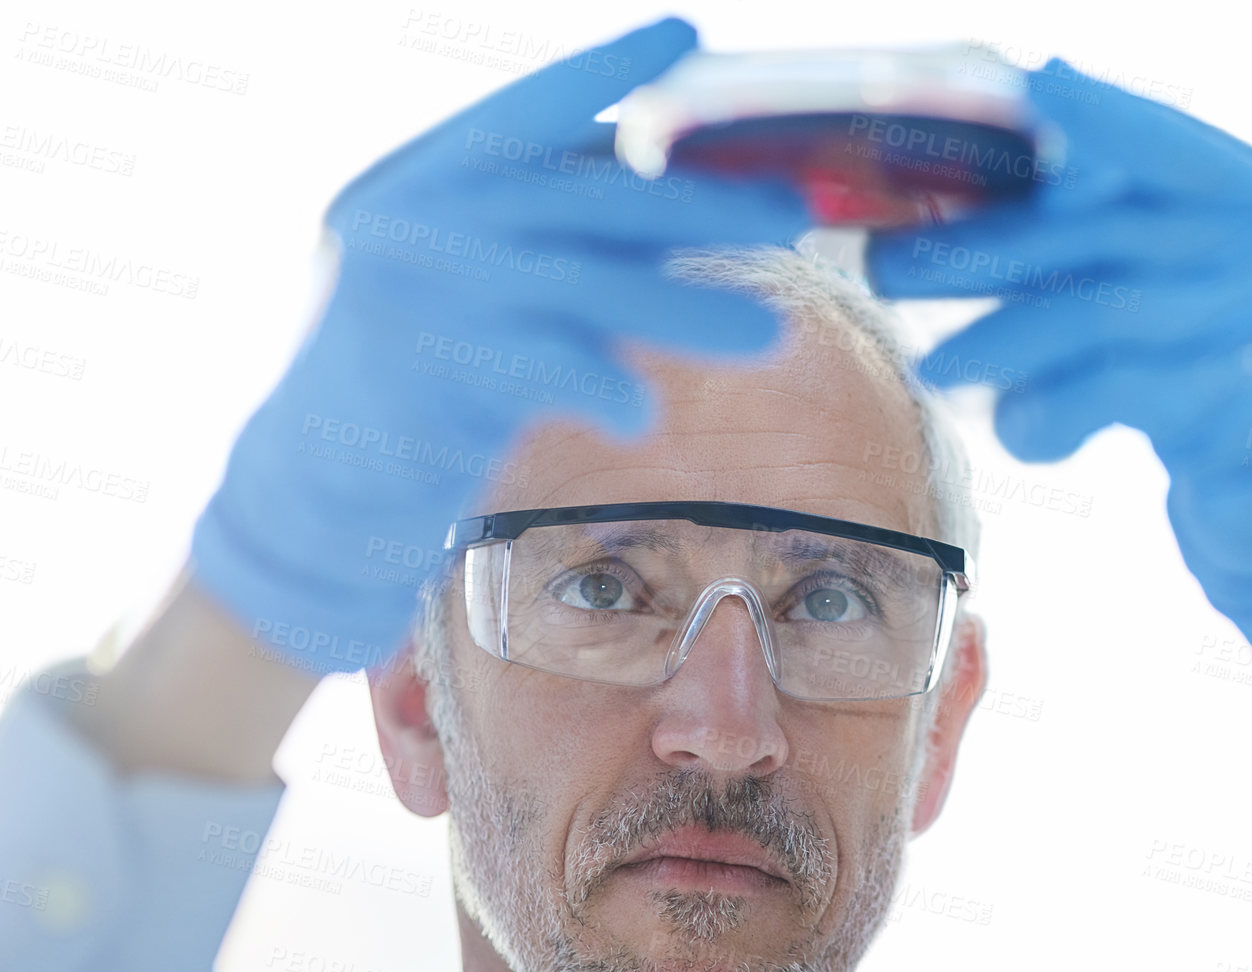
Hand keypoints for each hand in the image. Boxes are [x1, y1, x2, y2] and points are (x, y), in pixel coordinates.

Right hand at [190, 17, 810, 674]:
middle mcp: (415, 220)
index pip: (527, 107)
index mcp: (420, 179)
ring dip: (689, 309)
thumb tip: (688, 202)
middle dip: (698, 202)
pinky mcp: (434, 377)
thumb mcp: (475, 283)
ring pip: (586, 284)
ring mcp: (422, 294)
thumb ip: (562, 237)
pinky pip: (550, 370)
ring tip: (774, 333)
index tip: (687, 37)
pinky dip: (606, 386)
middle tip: (790, 214)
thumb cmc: (412, 383)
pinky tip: (641, 414)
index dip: (611, 69)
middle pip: (582, 194)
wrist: (308, 493)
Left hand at [866, 60, 1251, 717]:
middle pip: (1100, 230)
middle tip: (886, 265)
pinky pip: (1107, 395)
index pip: (1160, 136)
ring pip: (1094, 313)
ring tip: (935, 368)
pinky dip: (1043, 413)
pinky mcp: (1235, 408)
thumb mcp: (1191, 284)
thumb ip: (1117, 233)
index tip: (1014, 92)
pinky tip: (1016, 430)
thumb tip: (966, 192)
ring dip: (994, 340)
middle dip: (978, 246)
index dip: (1088, 114)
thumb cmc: (1215, 376)